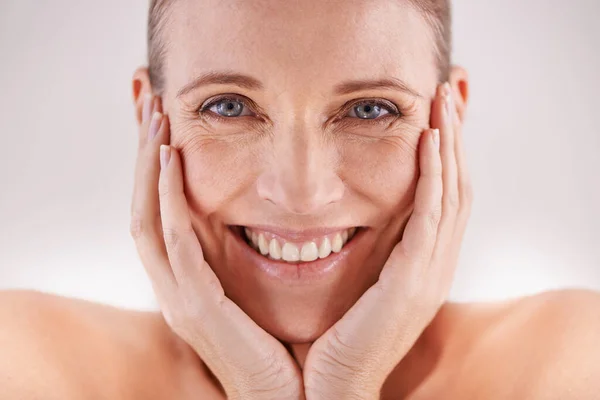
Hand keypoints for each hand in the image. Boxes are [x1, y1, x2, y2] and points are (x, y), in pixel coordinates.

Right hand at [130, 95, 304, 399]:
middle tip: (150, 105)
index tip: (165, 123)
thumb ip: (251, 254)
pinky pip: (174, 243)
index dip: (155, 168)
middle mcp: (175, 287)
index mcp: (189, 283)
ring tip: (156, 118)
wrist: (297, 398)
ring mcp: (180, 299)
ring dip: (149, 166)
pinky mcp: (197, 308)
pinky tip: (173, 160)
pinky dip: (169, 200)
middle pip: (142, 208)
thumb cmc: (286, 344)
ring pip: (147, 218)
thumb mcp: (263, 289)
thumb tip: (269, 212)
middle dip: (144, 155)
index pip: (159, 214)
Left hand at [302, 82, 471, 398]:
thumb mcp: (358, 281)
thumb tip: (359, 211)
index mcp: (422, 265)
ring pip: (452, 194)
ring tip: (443, 101)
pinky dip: (434, 175)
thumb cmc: (336, 334)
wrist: (330, 385)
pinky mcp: (414, 281)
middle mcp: (435, 265)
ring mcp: (430, 274)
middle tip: (447, 91)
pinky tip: (430, 140)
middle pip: (457, 186)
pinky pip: (431, 216)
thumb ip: (369, 248)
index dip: (445, 152)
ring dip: (450, 144)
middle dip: (455, 136)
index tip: (437, 112)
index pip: (444, 196)